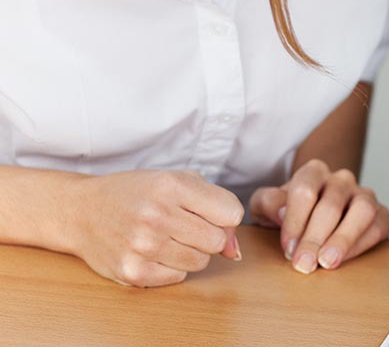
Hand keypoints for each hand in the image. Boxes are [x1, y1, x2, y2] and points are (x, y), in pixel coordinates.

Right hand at [67, 170, 242, 286]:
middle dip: (207, 235)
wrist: (81, 211)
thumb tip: (234, 251)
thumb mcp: (178, 181)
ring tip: (165, 237)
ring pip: (200, 262)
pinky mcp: (133, 272)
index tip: (204, 212)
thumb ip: (217, 207)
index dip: (223, 216)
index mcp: (171, 185)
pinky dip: (171, 268)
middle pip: (217, 241)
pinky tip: (151, 252)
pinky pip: (178, 278)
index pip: (232, 214)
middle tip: (182, 226)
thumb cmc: (138, 194)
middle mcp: (156, 215)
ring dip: (190, 253)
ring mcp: (143, 246)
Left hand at [248, 159, 388, 273]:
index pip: (305, 191)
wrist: (310, 222)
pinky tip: (342, 261)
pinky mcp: (380, 215)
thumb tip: (282, 213)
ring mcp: (364, 195)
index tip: (288, 249)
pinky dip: (360, 245)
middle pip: (331, 205)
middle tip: (304, 264)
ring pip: (362, 211)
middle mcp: (341, 179)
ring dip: (343, 239)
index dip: (295, 222)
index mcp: (314, 172)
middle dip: (315, 238)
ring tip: (327, 262)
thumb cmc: (287, 215)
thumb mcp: (266, 208)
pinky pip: (378, 227)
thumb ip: (268, 204)